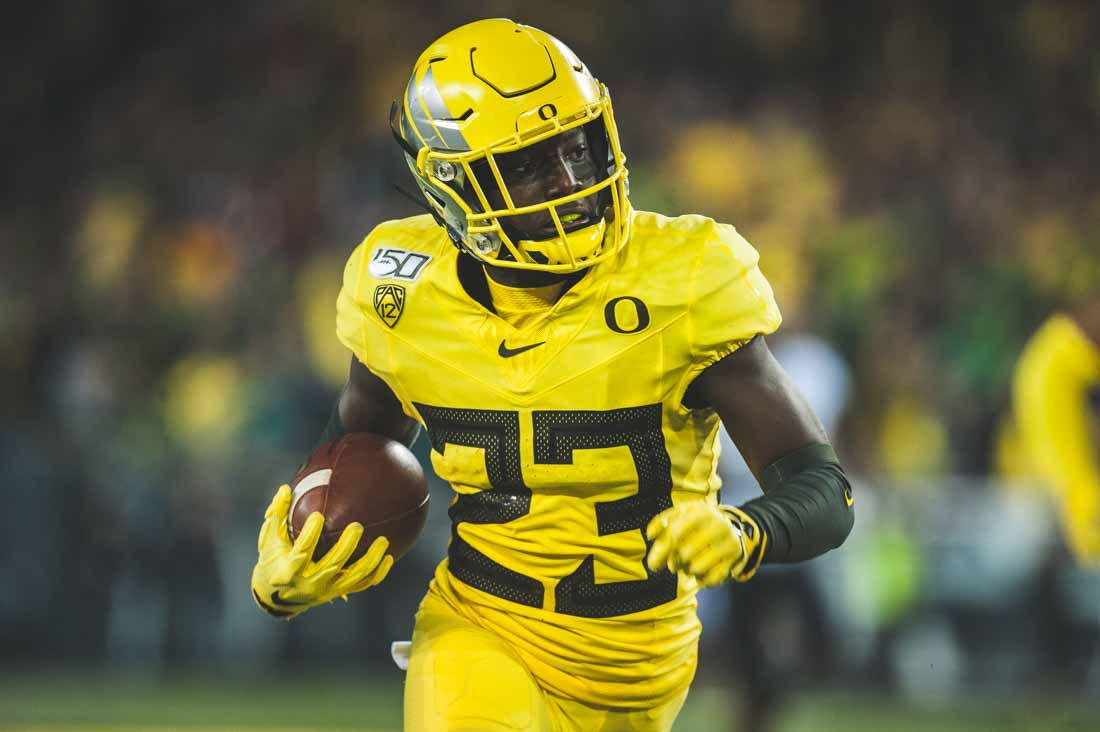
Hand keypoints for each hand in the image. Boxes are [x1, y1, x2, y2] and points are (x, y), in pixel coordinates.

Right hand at [251, 485, 393, 618]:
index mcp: (288, 570)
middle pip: (331, 565)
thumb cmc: (272, 560)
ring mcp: (326, 590)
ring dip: (370, 561)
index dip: (310, 535)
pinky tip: (389, 558)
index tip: (318, 516)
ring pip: (353, 578)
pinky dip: (377, 573)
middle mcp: (308, 583)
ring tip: (384, 542)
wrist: (277, 597)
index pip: (301, 552)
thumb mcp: (269, 539)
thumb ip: (277, 514)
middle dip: (346, 547)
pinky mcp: (338, 592)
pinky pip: (362, 585)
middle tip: (357, 526)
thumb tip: (285, 488)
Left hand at [646, 502, 764, 586]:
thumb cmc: (696, 522)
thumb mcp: (680, 514)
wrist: (730, 526)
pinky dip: (701, 580)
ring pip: (696, 568)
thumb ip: (661, 523)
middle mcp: (718, 525)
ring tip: (688, 565)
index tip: (653, 564)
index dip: (661, 550)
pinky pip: (711, 580)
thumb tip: (650, 535)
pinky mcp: (734, 560)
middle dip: (674, 562)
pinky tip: (701, 572)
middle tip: (673, 564)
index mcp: (701, 511)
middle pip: (685, 553)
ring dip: (687, 571)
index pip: (675, 533)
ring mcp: (728, 543)